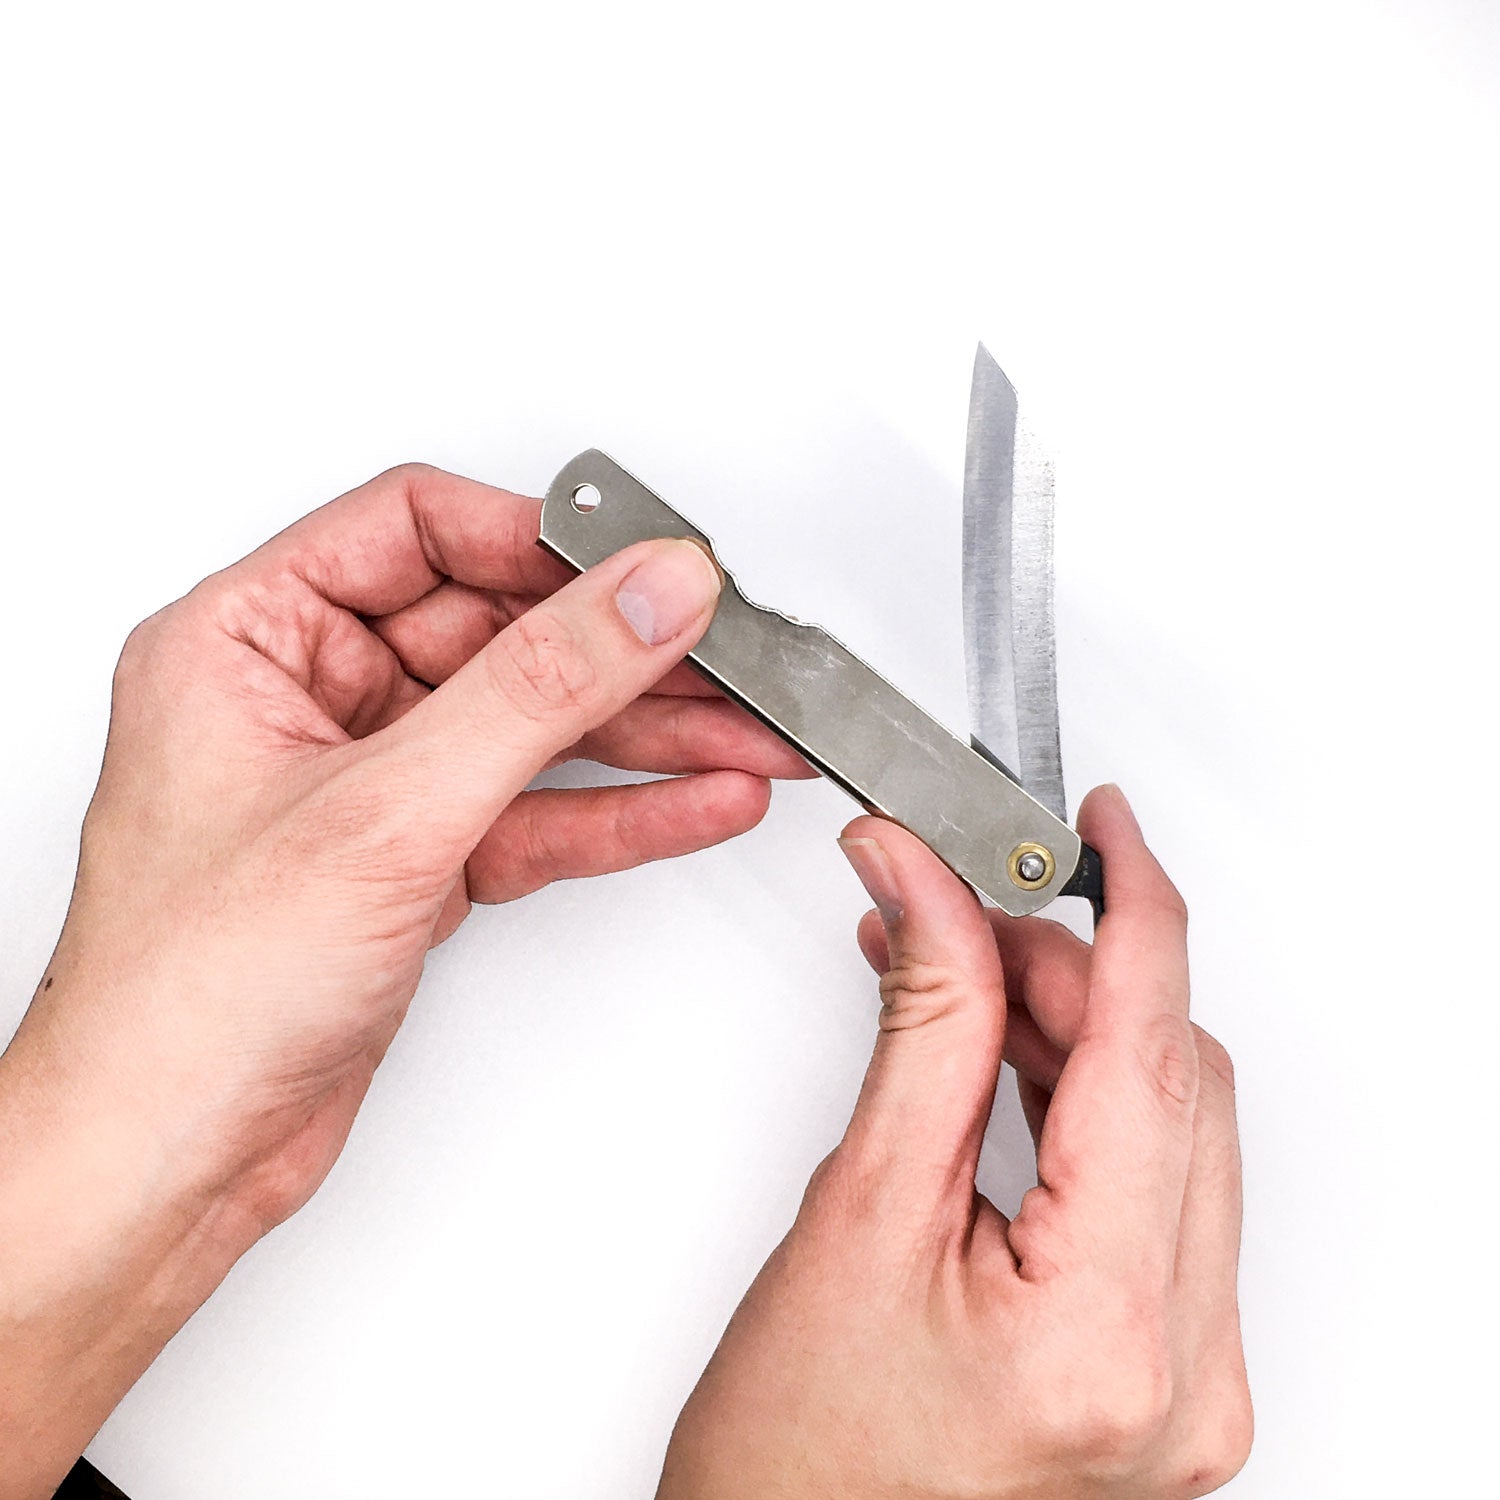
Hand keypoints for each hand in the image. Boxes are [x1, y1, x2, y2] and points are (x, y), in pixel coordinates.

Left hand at [0, 464, 807, 1496]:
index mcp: (247, 639)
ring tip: (746, 737)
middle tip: (725, 659)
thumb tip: (640, 595)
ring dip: (646, 735)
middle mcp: (307, 698)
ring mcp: (369, 782)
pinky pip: (538, 808)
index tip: (643, 563)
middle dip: (621, 654)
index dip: (537, 540)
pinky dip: (621, 810)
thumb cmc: (187, 997)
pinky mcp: (416, 858)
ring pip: (532, 726)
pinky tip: (698, 799)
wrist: (171, 1158)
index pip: (415, 530)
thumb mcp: (386, 811)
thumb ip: (537, 687)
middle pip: (496, 631)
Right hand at [659, 786, 1250, 1498]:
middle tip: (965, 914)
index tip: (1105, 829)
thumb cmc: (796, 1458)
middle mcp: (1186, 1374)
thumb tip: (924, 887)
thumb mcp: (855, 1209)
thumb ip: (921, 1022)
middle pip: (1174, 1085)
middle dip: (1074, 974)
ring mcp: (1192, 1386)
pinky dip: (1088, 1112)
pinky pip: (1161, 1199)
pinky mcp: (1172, 1382)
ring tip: (969, 984)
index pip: (1150, 1057)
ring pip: (1176, 1133)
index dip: (1133, 914)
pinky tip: (1011, 1064)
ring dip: (1078, 1037)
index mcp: (1109, 1334)